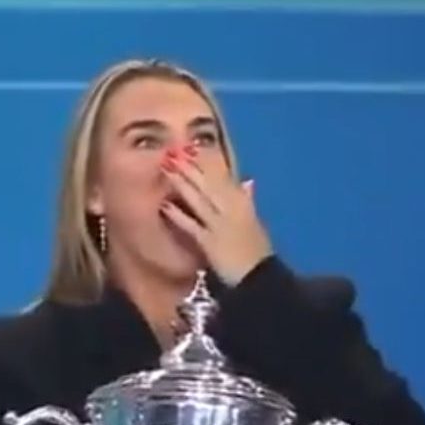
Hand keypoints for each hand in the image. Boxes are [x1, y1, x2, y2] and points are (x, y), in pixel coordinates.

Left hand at [160, 146, 272, 285]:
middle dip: (191, 167)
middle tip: (173, 152)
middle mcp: (232, 210)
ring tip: (167, 169)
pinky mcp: (209, 242)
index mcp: (244, 204)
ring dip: (182, 183)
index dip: (208, 162)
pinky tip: (165, 206)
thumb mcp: (255, 221)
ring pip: (199, 200)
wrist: (259, 276)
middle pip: (209, 185)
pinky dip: (178, 216)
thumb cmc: (257, 250)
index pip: (225, 178)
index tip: (193, 148)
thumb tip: (248, 181)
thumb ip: (249, 200)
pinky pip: (192, 226)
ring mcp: (220, 225)